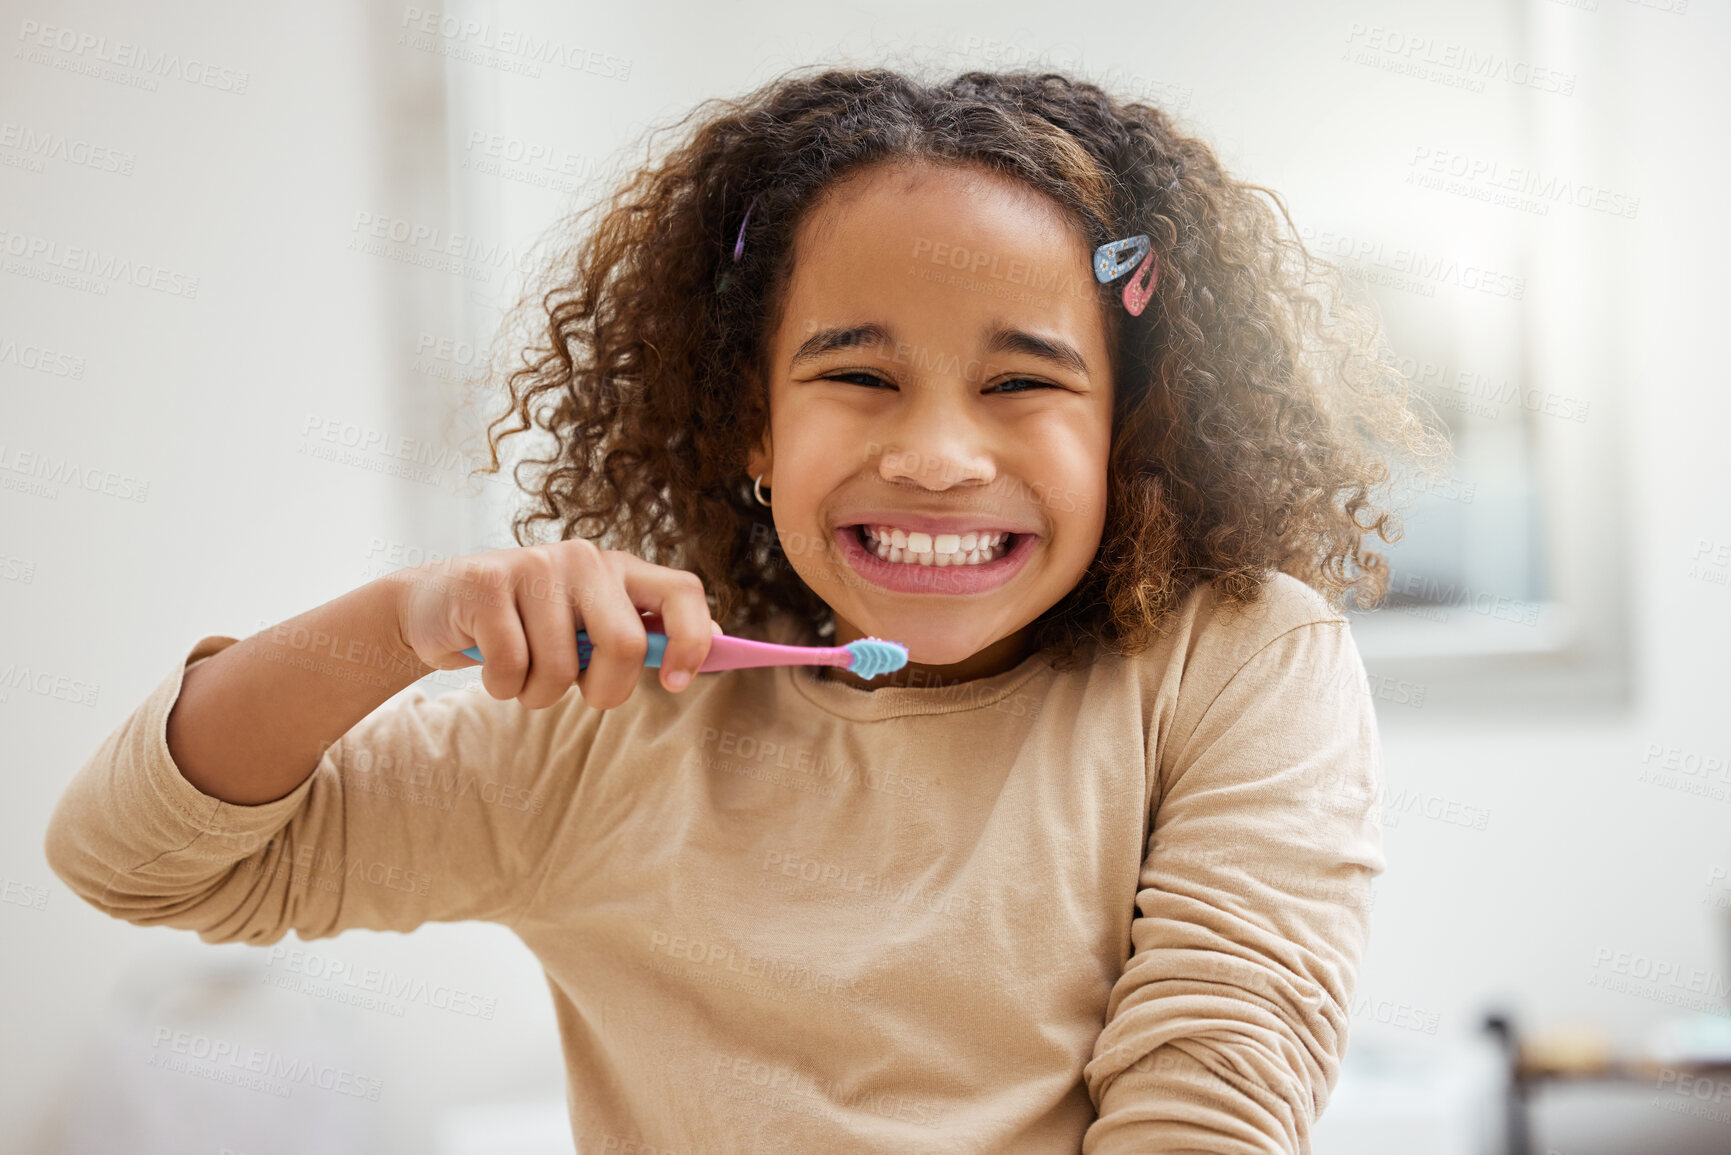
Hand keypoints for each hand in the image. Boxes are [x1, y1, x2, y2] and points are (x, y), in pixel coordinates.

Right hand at [383, 540, 720, 708]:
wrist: (435, 607)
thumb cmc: (525, 628)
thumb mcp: (586, 627)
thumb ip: (642, 630)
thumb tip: (719, 643)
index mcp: (618, 569)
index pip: (682, 591)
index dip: (692, 640)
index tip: (676, 683)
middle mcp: (584, 558)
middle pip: (625, 643)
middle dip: (604, 691)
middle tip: (580, 694)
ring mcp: (535, 565)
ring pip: (560, 668)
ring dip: (538, 695)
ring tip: (521, 674)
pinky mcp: (487, 582)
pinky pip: (510, 668)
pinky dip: (500, 686)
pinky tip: (488, 663)